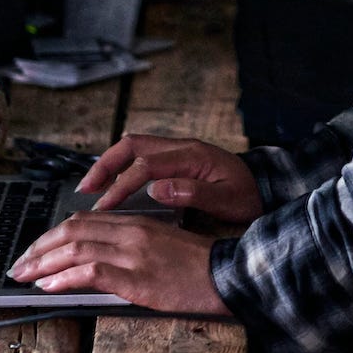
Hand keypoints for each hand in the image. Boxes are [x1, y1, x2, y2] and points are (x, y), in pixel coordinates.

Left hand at [8, 213, 231, 314]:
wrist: (229, 275)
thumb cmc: (198, 265)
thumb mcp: (161, 246)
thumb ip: (131, 246)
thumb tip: (97, 259)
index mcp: (136, 222)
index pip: (82, 221)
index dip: (52, 235)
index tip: (35, 250)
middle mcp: (131, 233)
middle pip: (72, 231)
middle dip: (38, 248)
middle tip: (18, 265)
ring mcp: (133, 254)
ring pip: (75, 249)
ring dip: (43, 263)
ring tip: (24, 276)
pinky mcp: (137, 278)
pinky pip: (91, 272)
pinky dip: (65, 278)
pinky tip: (49, 287)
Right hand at [78, 134, 262, 221]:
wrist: (267, 186)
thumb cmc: (249, 195)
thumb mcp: (228, 200)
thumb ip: (193, 194)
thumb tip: (157, 189)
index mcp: (192, 156)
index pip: (145, 166)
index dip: (121, 185)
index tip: (104, 206)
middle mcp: (181, 147)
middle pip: (131, 146)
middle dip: (104, 166)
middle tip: (86, 190)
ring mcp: (178, 150)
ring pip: (133, 148)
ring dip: (109, 164)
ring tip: (90, 187)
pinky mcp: (176, 158)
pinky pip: (141, 155)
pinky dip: (121, 167)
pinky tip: (112, 184)